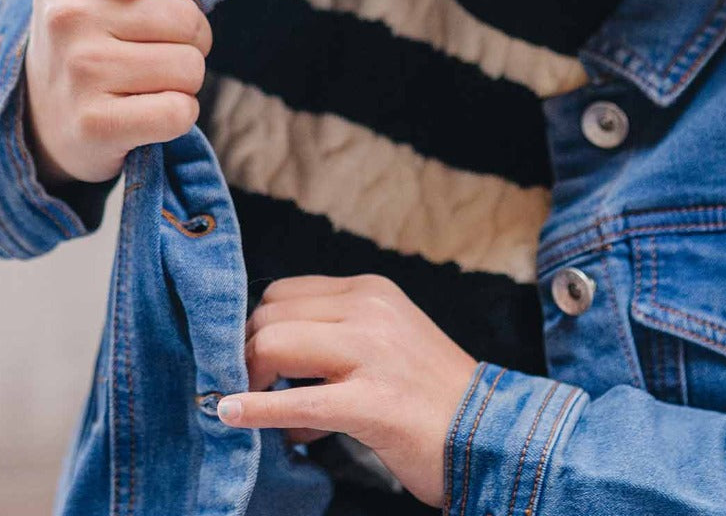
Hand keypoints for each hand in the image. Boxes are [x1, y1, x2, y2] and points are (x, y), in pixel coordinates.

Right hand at [22, 0, 213, 185]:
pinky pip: (180, 112)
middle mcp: (64, 16)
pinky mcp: (94, 127)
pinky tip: (145, 112)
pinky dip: (177, 115)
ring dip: (184, 78)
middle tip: (153, 46)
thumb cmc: (79, 27)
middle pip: (185, 17)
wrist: (37, 117)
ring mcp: (77, 73)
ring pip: (189, 66)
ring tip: (146, 79)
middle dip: (189, 36)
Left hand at [217, 273, 478, 508]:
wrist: (492, 434)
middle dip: (248, 352)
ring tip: (253, 405)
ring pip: (274, 344)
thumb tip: (268, 360)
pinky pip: (295, 402)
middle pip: (271, 315)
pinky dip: (256, 409)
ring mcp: (371, 353)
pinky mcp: (372, 403)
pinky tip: (232, 415)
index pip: (283, 291)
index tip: (256, 360)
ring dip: (250, 378)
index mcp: (370, 290)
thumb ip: (334, 335)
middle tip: (252, 387)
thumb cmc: (431, 395)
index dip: (258, 326)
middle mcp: (369, 309)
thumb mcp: (386, 337)